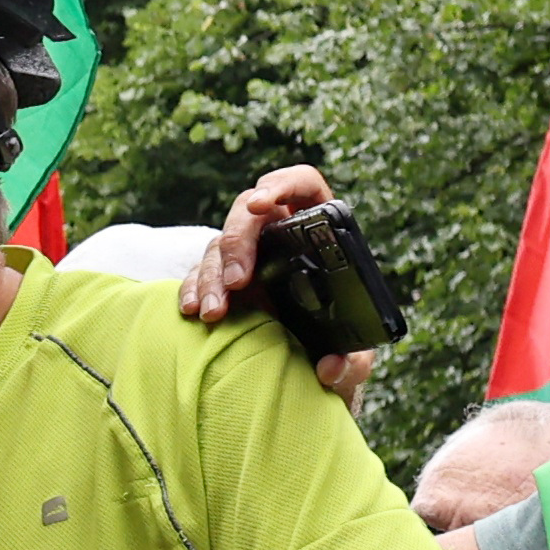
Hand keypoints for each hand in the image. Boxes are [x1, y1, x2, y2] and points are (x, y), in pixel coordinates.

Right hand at [177, 162, 377, 396]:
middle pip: (248, 212)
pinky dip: (194, 288)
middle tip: (237, 281)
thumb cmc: (339, 346)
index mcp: (319, 231)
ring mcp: (249, 255)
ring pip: (220, 244)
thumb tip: (332, 366)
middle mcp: (280, 234)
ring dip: (212, 276)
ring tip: (214, 313)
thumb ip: (353, 363)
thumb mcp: (355, 355)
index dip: (282, 183)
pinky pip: (200, 272)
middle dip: (237, 241)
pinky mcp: (224, 277)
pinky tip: (193, 309)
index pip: (302, 184)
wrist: (310, 364)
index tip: (262, 203)